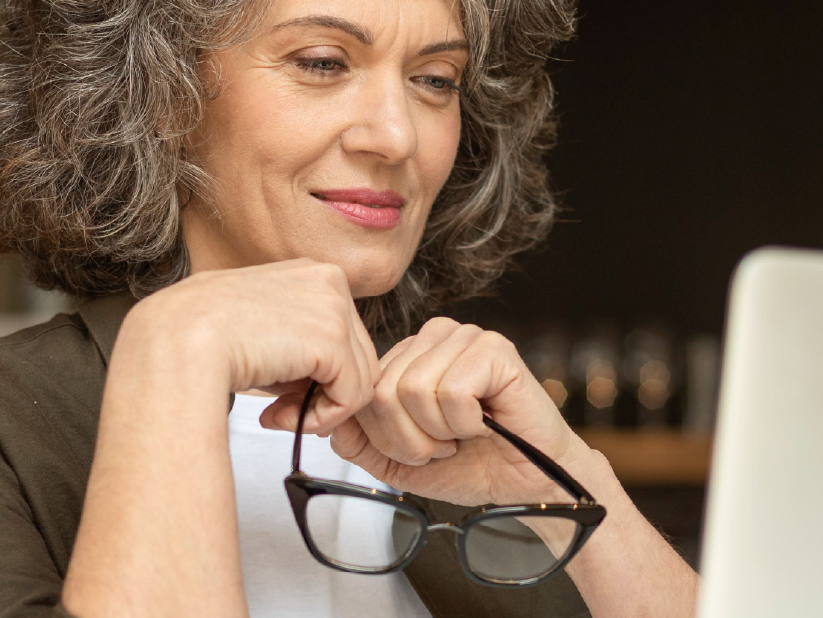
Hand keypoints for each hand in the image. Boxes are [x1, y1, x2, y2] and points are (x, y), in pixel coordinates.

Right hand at [114, 258, 378, 434]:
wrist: (175, 341)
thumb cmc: (198, 337)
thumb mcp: (255, 327)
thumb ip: (293, 341)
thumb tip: (316, 379)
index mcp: (309, 272)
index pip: (339, 334)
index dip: (315, 373)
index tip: (280, 396)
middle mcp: (329, 280)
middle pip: (356, 355)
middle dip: (320, 393)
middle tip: (279, 412)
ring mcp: (334, 306)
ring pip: (359, 379)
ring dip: (320, 410)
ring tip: (278, 416)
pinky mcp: (333, 339)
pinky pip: (353, 396)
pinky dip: (320, 419)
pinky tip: (282, 417)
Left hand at [266, 317, 592, 505]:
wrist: (527, 486)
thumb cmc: (470, 465)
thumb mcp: (394, 458)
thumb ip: (351, 434)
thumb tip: (294, 415)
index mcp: (408, 354)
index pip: (359, 385)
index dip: (376, 431)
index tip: (409, 452)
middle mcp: (433, 337)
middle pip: (380, 389)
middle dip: (408, 438)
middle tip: (442, 447)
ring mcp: (465, 338)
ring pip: (411, 389)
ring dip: (437, 433)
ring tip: (463, 436)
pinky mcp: (495, 349)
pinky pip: (450, 390)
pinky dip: (464, 423)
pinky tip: (485, 424)